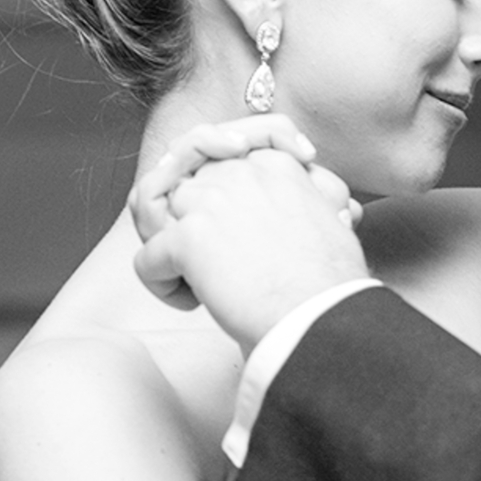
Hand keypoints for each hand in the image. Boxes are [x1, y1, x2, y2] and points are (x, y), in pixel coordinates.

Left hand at [133, 140, 368, 356]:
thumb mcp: (334, 217)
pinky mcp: (186, 237)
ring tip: (202, 284)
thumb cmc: (332, 282)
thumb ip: (317, 194)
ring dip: (172, 254)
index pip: (220, 166)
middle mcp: (238, 172)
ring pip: (158, 220)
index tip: (241, 237)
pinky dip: (161, 287)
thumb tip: (329, 204)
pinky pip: (146, 261)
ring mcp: (208, 202)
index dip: (222, 206)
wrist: (322, 316)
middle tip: (216, 264)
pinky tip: (193, 303)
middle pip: (185, 191)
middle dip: (190, 227)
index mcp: (273, 164)